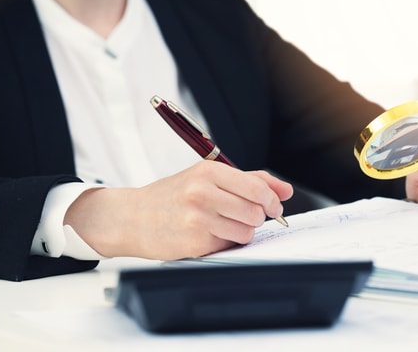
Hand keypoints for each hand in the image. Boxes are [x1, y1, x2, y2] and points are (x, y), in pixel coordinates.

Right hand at [63, 161, 293, 259]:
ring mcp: (197, 219)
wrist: (132, 217)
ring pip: (246, 232)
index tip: (274, 207)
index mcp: (208, 172)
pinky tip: (210, 235)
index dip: (272, 200)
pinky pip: (229, 246)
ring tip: (224, 225)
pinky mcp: (194, 243)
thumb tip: (285, 190)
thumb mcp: (206, 177)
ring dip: (243, 232)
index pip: (257, 187)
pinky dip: (226, 243)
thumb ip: (249, 180)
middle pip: (255, 211)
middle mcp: (202, 193)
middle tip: (246, 216)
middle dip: (258, 217)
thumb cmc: (172, 196)